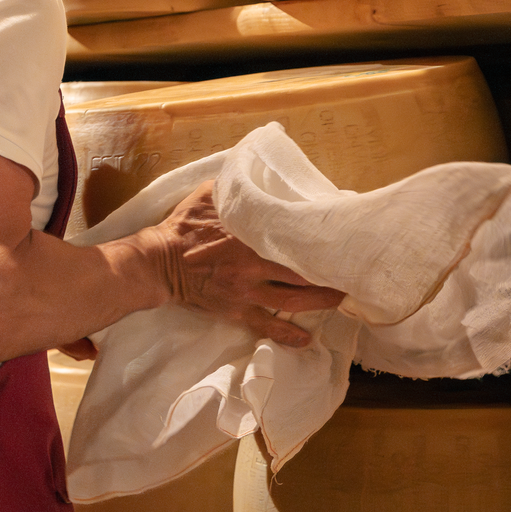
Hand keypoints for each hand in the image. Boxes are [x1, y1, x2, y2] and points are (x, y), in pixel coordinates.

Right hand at [142, 182, 344, 347]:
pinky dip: (287, 335)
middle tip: (353, 270)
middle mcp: (254, 262)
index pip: (294, 234)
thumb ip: (235, 187)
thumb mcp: (207, 195)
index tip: (341, 234)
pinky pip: (266, 326)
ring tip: (343, 299)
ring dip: (320, 301)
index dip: (320, 236)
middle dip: (330, 272)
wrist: (157, 261)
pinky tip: (306, 340)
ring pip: (293, 299)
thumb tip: (253, 171)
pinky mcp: (236, 310)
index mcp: (250, 234)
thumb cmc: (182, 226)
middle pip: (302, 270)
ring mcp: (246, 290)